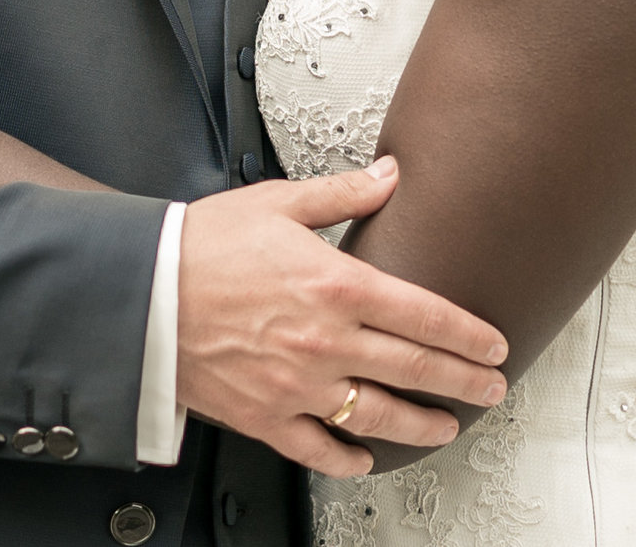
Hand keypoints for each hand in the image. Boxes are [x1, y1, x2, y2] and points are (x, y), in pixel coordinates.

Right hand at [176, 159, 508, 478]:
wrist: (142, 292)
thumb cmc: (202, 246)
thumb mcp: (276, 203)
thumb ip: (342, 194)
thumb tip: (390, 177)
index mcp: (337, 286)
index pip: (426, 316)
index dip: (469, 335)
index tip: (493, 345)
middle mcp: (327, 341)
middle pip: (417, 370)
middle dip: (465, 382)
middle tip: (491, 388)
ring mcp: (299, 385)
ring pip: (380, 416)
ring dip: (424, 426)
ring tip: (447, 427)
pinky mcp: (266, 415)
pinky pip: (319, 449)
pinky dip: (349, 458)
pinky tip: (367, 456)